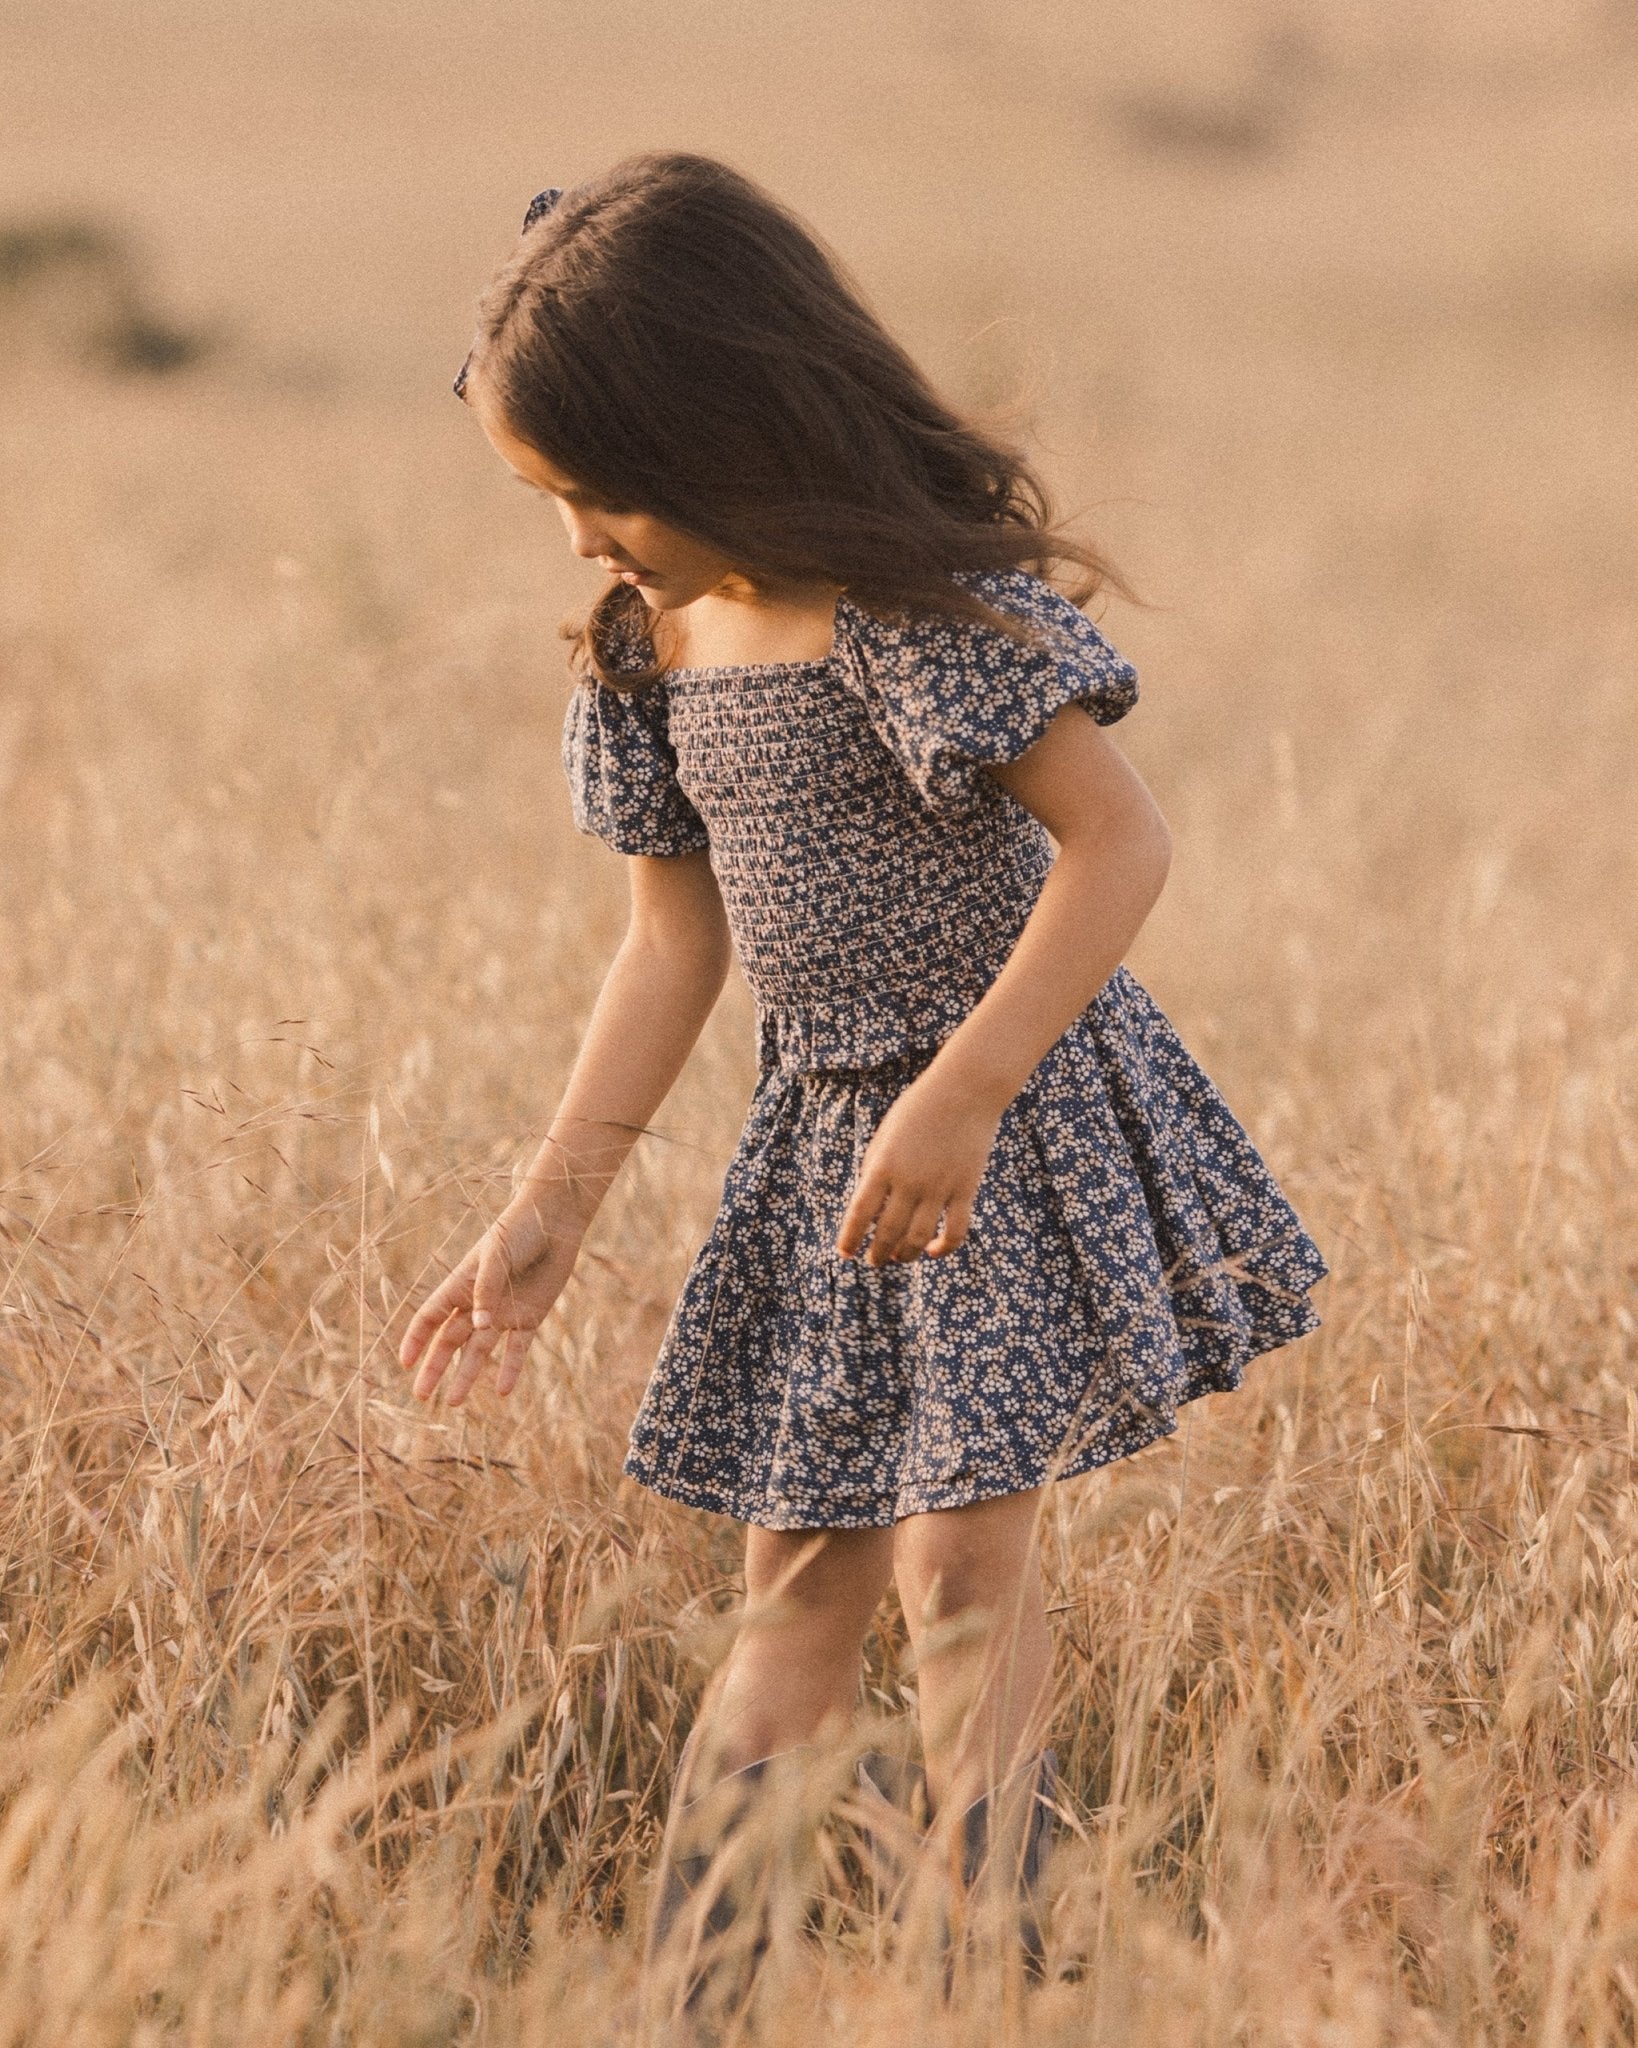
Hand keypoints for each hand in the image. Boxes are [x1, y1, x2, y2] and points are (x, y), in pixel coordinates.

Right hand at [397, 1195, 583, 1405]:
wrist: (554, 1222)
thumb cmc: (518, 1230)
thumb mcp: (496, 1255)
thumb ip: (486, 1290)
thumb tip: (478, 1326)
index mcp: (461, 1284)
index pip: (430, 1317)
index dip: (416, 1340)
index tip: (405, 1364)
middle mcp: (478, 1303)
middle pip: (449, 1341)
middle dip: (434, 1367)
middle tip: (421, 1396)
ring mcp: (502, 1312)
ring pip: (479, 1351)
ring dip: (466, 1376)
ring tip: (454, 1402)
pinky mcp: (530, 1316)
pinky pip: (516, 1349)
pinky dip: (510, 1369)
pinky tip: (503, 1392)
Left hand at [835, 1069, 1002, 1265]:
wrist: (964, 1089)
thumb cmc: (919, 1108)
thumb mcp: (885, 1133)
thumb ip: (875, 1167)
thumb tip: (871, 1205)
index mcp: (883, 1165)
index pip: (859, 1212)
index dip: (850, 1237)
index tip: (845, 1253)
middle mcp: (909, 1180)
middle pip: (888, 1232)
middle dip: (877, 1253)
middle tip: (873, 1261)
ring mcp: (939, 1187)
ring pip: (918, 1239)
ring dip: (905, 1255)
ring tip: (898, 1258)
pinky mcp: (966, 1189)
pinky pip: (955, 1231)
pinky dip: (943, 1248)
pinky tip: (932, 1250)